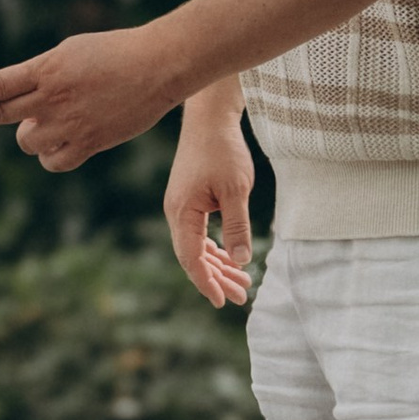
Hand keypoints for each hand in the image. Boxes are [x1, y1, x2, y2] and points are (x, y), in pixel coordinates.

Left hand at [0, 25, 174, 172]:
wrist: (159, 65)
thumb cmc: (115, 53)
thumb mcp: (70, 52)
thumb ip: (41, 74)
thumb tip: (16, 96)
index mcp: (48, 68)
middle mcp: (54, 97)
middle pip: (1, 113)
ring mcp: (71, 123)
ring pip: (28, 141)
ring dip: (30, 135)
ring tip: (50, 120)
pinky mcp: (90, 143)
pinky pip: (54, 161)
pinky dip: (52, 155)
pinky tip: (61, 141)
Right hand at [164, 92, 254, 309]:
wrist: (210, 117)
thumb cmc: (223, 150)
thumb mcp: (236, 191)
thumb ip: (237, 227)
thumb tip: (240, 261)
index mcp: (182, 213)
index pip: (191, 259)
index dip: (207, 283)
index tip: (223, 302)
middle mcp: (176, 213)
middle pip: (194, 257)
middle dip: (217, 278)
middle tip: (242, 296)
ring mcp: (181, 207)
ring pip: (197, 246)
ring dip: (218, 264)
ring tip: (242, 282)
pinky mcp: (190, 200)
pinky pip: (199, 233)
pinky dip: (215, 248)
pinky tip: (229, 257)